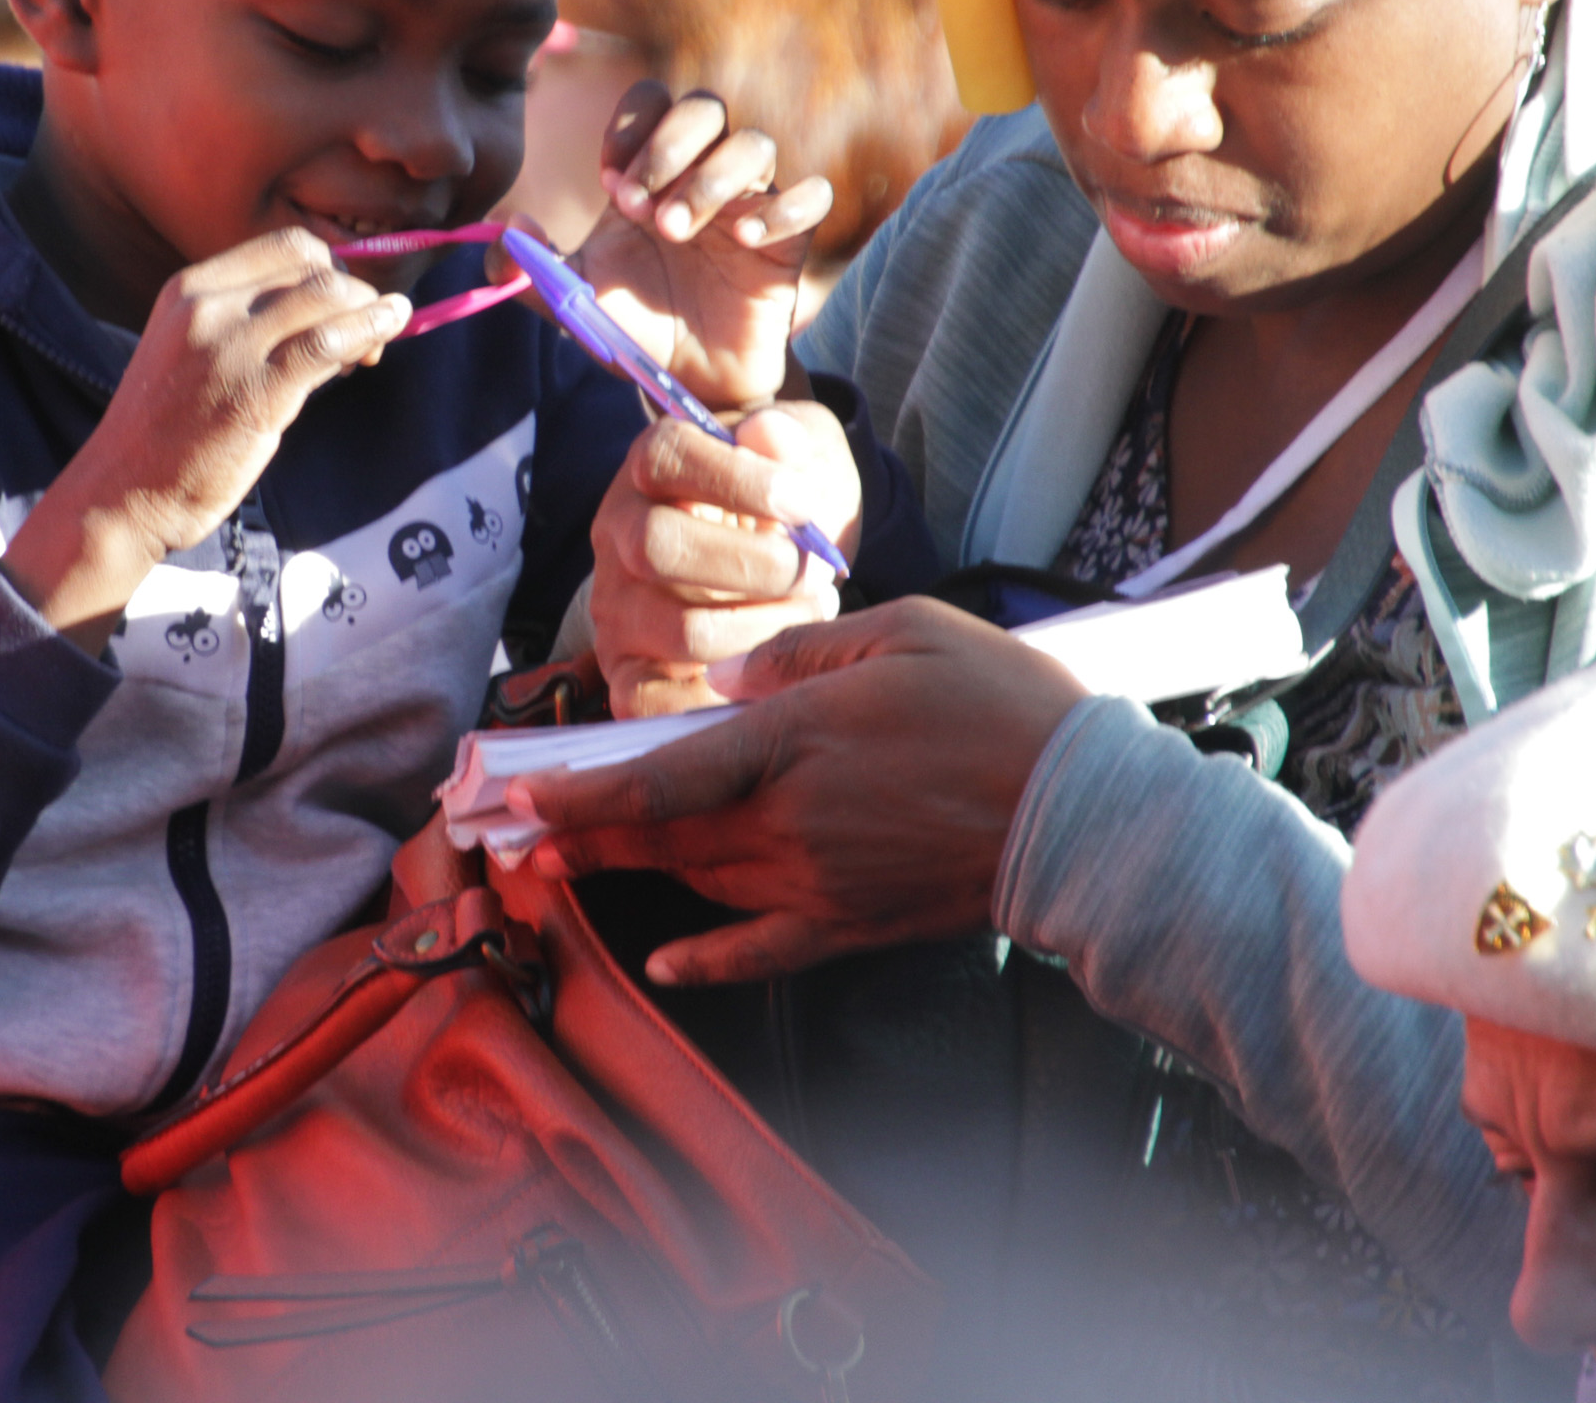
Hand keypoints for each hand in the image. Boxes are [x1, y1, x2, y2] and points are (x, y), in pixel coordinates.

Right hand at [3, 229, 406, 648]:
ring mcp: (231, 344)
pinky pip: (329, 343)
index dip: (330, 267)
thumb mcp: (193, 353)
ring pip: (327, 295)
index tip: (344, 300)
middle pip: (312, 265)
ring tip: (383, 334)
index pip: (284, 247)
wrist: (125, 492)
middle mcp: (208, 305)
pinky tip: (383, 338)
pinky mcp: (257, 389)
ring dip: (369, 309)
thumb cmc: (167, 434)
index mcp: (190, 289)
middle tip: (369, 327)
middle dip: (353, 288)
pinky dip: (368, 331)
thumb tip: (331, 315)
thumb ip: (249, 326)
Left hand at [505, 83, 831, 412]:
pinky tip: (747, 241)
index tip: (609, 183)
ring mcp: (752, 204)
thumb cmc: (633, 325)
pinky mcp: (792, 241)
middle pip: (706, 106)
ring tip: (676, 232)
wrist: (685, 380)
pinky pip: (813, 195)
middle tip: (639, 206)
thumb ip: (531, 265)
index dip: (631, 127)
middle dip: (669, 147)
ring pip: (756, 144)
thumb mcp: (574, 298)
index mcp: (653, 173)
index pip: (653, 101)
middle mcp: (704, 175)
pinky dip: (784, 207)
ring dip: (712, 179)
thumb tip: (503, 228)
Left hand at [506, 597, 1089, 983]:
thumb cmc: (1004, 706)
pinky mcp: (850, 925)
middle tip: (508, 836)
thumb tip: (728, 681)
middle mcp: (790, 821)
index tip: (520, 798)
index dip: (581, 791)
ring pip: (697, 879)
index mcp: (796, 741)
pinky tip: (662, 962)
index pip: (660, 773)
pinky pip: (759, 953)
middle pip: (659, 833)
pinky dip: (705, 962)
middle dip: (576, 835)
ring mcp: (817, 882)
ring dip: (630, 871)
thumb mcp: (906, 632)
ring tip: (567, 863)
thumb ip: (802, 654)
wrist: (1087, 816)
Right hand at [589, 403, 858, 718]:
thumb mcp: (801, 456)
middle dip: (757, 566)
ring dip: (764, 630)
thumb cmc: (785, 506)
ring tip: (810, 616)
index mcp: (650, 468)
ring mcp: (618, 606)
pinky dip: (721, 699)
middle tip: (815, 574)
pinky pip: (649, 701)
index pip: (666, 456)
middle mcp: (618, 532)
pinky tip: (772, 676)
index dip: (739, 481)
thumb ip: (791, 437)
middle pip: (657, 545)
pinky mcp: (627, 671)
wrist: (771, 565)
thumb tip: (770, 435)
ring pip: (679, 629)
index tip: (804, 505)